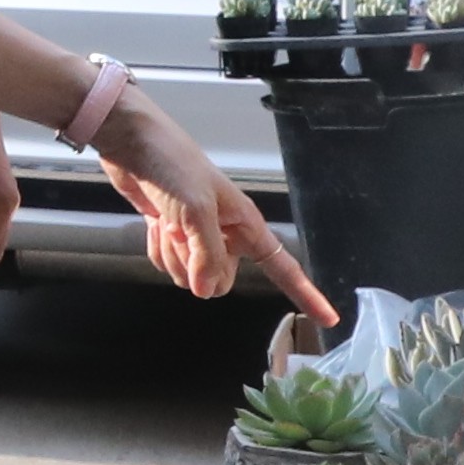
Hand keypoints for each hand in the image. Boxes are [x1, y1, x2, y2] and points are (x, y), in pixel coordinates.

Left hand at [101, 93, 336, 339]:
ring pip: (189, 277)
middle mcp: (226, 235)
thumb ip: (207, 255)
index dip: (306, 293)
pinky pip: (168, 264)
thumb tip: (206, 291)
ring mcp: (197, 237)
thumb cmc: (174, 166)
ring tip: (167, 222)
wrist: (134, 145)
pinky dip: (158, 249)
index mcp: (246, 225)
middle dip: (197, 267)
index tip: (329, 319)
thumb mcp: (197, 211)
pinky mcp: (171, 235)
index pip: (284, 266)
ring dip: (173, 255)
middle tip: (184, 233)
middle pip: (220, 282)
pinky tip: (155, 223)